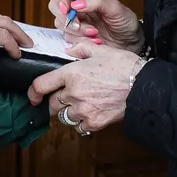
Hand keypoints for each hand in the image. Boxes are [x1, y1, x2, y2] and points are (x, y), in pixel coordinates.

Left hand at [27, 42, 143, 132]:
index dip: (33, 92)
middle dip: (57, 100)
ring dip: (69, 112)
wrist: (143, 86)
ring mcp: (83, 110)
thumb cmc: (123, 66)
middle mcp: (73, 93)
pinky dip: (82, 122)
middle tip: (69, 96)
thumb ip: (80, 49)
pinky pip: (79, 127)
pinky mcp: (94, 123)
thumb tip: (69, 50)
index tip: (33, 96)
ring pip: (64, 117)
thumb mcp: (101, 50)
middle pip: (52, 104)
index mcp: (71, 74)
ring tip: (82, 104)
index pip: (41, 85)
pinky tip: (91, 113)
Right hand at [48, 0, 143, 53]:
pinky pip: (68, 39)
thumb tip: (77, 4)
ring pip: (61, 24)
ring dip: (77, 31)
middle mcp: (77, 6)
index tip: (67, 9)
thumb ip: (97, 2)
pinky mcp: (76, 37)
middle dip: (66, 18)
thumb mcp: (117, 9)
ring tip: (95, 33)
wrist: (131, 44)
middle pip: (55, 6)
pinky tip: (95, 41)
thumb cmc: (126, 23)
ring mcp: (75, 22)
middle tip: (80, 24)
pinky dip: (80, 41)